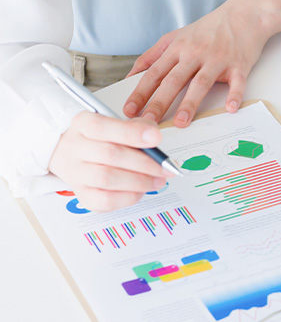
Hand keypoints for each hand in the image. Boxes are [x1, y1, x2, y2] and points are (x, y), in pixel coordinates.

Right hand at [49, 112, 168, 211]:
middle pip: (109, 155)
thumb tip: (154, 137)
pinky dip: (127, 196)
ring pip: (107, 179)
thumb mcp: (115, 123)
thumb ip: (135, 127)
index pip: (103, 127)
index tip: (157, 138)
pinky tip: (141, 190)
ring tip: (158, 180)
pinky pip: (104, 200)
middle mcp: (74, 147)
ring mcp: (74, 173)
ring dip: (139, 181)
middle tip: (165, 167)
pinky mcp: (80, 194)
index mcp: (83, 123)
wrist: (71, 154)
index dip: (132, 133)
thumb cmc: (101, 138)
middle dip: (144, 162)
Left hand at [123, 0, 280, 128]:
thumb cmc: (211, 27)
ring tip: (181, 122)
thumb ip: (153, 54)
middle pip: (173, 80)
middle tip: (147, 123)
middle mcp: (196, 53)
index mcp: (179, 48)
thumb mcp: (177, 35)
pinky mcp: (239, 64)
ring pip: (200, 83)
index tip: (129, 111)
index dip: (140, 92)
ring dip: (190, 103)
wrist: (246, 13)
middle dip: (158, 103)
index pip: (154, 73)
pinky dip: (234, 95)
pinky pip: (236, 82)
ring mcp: (218, 59)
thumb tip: (132, 74)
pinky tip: (230, 108)